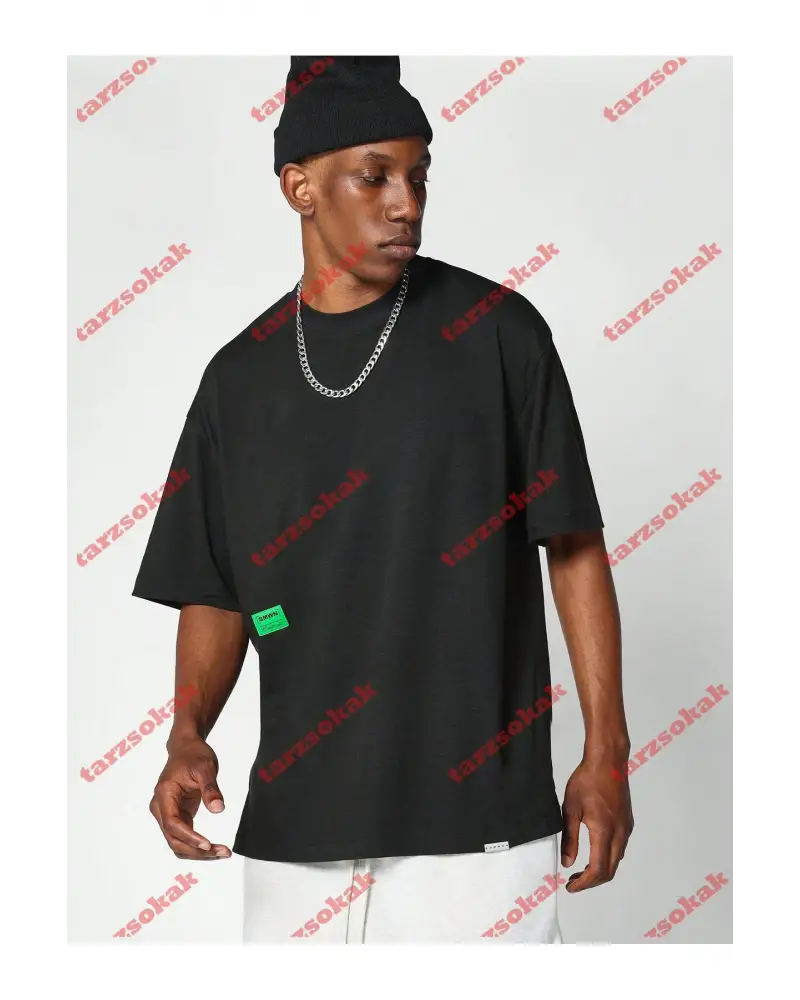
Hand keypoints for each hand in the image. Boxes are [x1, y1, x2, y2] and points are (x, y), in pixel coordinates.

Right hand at [150, 734, 231, 860]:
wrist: (186, 747)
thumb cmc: (194, 754)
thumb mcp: (205, 767)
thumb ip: (210, 788)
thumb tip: (218, 809)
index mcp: (164, 794)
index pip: (172, 823)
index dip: (189, 837)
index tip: (208, 845)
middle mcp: (161, 807)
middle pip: (173, 839)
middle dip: (196, 850)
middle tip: (222, 852)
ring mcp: (167, 814)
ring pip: (177, 843)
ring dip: (197, 852)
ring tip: (222, 853)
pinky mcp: (177, 816)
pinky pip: (184, 837)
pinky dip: (197, 846)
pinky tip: (214, 848)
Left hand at [560, 758, 632, 891]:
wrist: (608, 761)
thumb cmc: (587, 780)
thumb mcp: (570, 808)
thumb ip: (569, 838)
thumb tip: (567, 863)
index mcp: (604, 831)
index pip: (598, 870)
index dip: (584, 883)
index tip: (570, 886)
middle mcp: (620, 834)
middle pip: (610, 870)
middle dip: (591, 881)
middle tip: (573, 881)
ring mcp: (626, 828)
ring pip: (616, 860)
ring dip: (600, 870)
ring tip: (581, 869)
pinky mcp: (628, 822)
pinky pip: (619, 848)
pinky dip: (607, 858)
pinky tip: (594, 852)